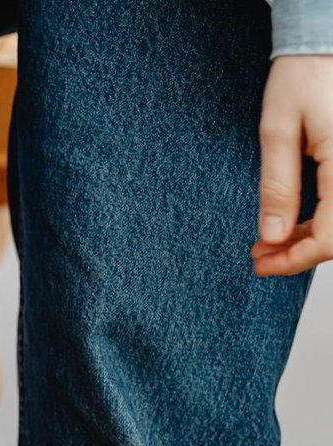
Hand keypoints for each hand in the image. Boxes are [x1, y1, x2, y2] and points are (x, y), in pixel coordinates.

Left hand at [253, 55, 332, 275]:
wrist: (328, 42)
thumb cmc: (303, 76)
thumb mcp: (277, 130)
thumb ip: (277, 185)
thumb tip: (271, 236)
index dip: (296, 258)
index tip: (260, 263)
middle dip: (301, 252)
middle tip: (259, 255)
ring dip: (313, 238)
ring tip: (270, 241)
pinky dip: (325, 219)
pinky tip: (296, 222)